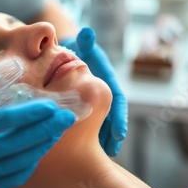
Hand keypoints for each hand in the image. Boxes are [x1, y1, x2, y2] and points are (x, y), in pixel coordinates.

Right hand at [0, 46, 74, 187]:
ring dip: (42, 146)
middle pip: (22, 143)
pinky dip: (28, 165)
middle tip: (68, 117)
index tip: (52, 105)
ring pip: (21, 162)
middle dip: (47, 129)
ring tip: (57, 131)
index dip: (32, 114)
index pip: (6, 122)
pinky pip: (13, 178)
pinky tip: (37, 153)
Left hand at [60, 28, 127, 155]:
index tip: (119, 134)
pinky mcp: (85, 107)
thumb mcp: (82, 46)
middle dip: (112, 134)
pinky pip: (88, 124)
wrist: (69, 55)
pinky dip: (87, 137)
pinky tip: (81, 150)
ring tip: (99, 155)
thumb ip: (85, 42)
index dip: (118, 118)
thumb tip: (86, 32)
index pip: (117, 101)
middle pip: (111, 117)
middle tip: (111, 150)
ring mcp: (96, 102)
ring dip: (101, 139)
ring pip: (100, 123)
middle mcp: (105, 93)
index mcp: (108, 81)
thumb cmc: (76, 50)